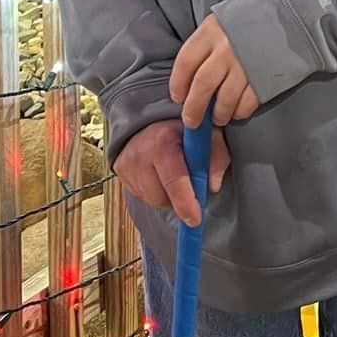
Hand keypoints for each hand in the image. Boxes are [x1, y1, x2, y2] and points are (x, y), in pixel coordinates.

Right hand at [115, 117, 230, 226]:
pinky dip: (154, 191)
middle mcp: (141, 154)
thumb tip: (212, 187)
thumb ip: (217, 156)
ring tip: (173, 178)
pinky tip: (159, 175)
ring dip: (166, 196)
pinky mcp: (120, 171)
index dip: (186, 203)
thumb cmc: (182, 128)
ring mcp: (127, 164)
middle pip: (161, 197)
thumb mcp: (206, 135)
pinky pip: (140, 195)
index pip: (174, 180)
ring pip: (151, 199)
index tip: (195, 219)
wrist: (148, 117)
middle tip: (189, 188)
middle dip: (178, 200)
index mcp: (163, 141)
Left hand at [171, 14, 260, 128]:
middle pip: (202, 85)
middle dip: (193, 109)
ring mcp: (247, 64)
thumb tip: (190, 79)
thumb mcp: (222, 21)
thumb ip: (205, 45)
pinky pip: (248, 102)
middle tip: (191, 121)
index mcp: (211, 31)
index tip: (178, 97)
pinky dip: (240, 112)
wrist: (289, 15)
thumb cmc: (250, 20)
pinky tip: (237, 111)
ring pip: (224, 98)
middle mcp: (227, 48)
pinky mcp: (266, 77)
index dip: (178, 84)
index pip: (185, 62)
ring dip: (218, 113)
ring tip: (217, 118)